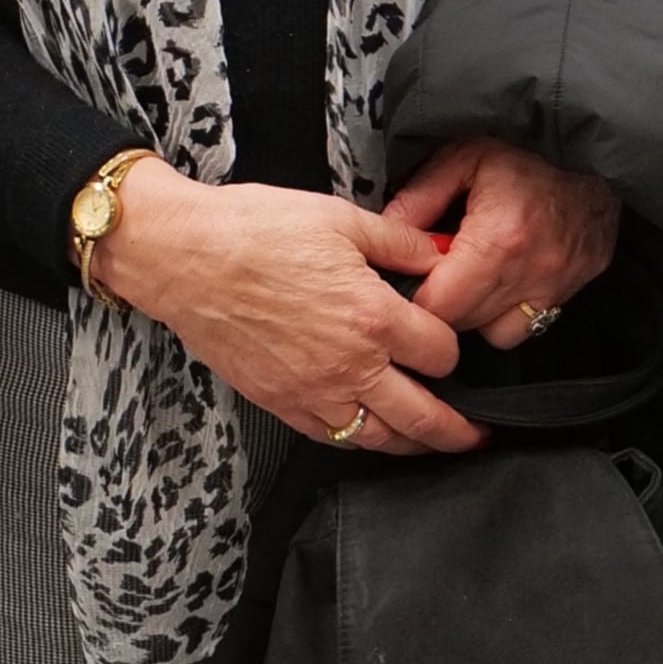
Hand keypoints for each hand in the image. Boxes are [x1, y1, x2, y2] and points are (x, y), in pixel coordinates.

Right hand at [94, 160, 478, 455]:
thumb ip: (400, 242)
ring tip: (433, 443)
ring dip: (415, 445)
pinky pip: (334, 437)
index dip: (453, 345)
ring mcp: (315, 392)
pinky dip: (361, 441)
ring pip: (381, 438)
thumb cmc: (253, 231)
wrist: (184, 258)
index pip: (442, 352)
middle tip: (478, 433)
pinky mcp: (282, 403)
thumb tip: (437, 254)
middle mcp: (351, 365)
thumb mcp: (340, 218)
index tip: (447, 338)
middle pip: (424, 415)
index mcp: (373, 316)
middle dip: (458, 428)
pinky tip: (372, 435)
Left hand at [389, 136, 618, 350]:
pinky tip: (506, 278)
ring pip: (500, 333)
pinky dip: (514, 310)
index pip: (440, 306)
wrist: (592, 142)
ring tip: (474, 277)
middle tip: (438, 271)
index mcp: (499, 240)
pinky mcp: (579, 284)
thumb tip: (386, 234)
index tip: (413, 277)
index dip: (417, 297)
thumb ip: (419, 198)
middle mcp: (533, 272)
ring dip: (479, 313)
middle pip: (466, 324)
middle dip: (444, 305)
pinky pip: (534, 321)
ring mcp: (560, 283)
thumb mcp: (463, 156)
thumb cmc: (528, 146)